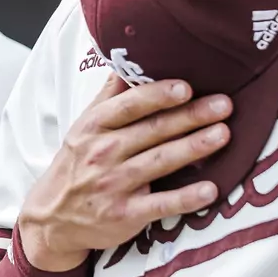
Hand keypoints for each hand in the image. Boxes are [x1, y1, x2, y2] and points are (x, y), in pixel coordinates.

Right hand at [17, 74, 231, 271]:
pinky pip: (160, 205)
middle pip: (152, 131)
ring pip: (159, 163)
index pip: (129, 106)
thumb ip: (110, 95)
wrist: (53, 218)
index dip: (157, 95)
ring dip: (193, 148)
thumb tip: (128, 58)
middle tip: (224, 105)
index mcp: (95, 126)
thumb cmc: (76, 164)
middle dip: (190, 116)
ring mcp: (114, 185)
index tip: (185, 87)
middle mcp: (103, 153)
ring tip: (223, 134)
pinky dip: (185, 199)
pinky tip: (210, 190)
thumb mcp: (84, 125)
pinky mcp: (125, 215)